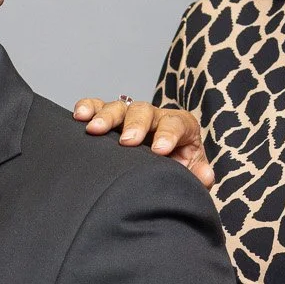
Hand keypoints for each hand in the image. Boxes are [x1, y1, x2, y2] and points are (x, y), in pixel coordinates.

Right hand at [71, 96, 212, 188]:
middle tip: (127, 142)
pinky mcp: (111, 119)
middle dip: (135, 125)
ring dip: (106, 117)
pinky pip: (98, 107)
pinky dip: (88, 108)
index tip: (159, 151)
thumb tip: (205, 176)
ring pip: (119, 108)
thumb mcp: (192, 172)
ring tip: (93, 129)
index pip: (176, 124)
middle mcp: (155, 117)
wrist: (161, 168)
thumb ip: (198, 174)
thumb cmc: (178, 168)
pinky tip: (79, 116)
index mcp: (180, 126)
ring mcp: (131, 117)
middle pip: (144, 112)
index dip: (168, 135)